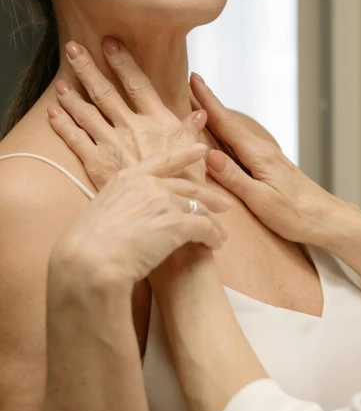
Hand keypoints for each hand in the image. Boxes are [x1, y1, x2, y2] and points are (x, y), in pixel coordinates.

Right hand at [49, 144, 229, 288]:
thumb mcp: (101, 211)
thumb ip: (122, 204)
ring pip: (200, 208)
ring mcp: (164, 202)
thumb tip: (129, 214)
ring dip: (213, 223)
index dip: (185, 154)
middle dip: (209, 196)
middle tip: (224, 205)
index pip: (163, 161)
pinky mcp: (177, 223)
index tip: (202, 149)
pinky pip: (205, 227)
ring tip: (221, 235)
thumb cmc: (86, 245)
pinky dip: (213, 237)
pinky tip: (215, 246)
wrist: (89, 261)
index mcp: (128, 178)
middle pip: (188, 187)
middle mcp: (149, 185)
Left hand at [50, 38, 207, 188]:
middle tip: (73, 48)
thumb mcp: (196, 155)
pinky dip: (62, 124)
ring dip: (71, 94)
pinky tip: (54, 113)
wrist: (168, 214)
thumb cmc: (186, 186)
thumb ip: (192, 131)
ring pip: (86, 112)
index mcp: (159, 122)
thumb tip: (200, 113)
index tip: (110, 43)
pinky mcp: (98, 164)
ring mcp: (113, 144)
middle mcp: (133, 127)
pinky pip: (75, 139)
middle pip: (105, 91)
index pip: (138, 84)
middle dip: (87, 68)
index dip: (123, 62)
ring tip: (61, 81)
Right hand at [188, 74, 358, 246]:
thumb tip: (207, 154)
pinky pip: (242, 145)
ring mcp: (268, 158)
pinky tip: (222, 137)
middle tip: (189, 83)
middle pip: (229, 123)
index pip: (226, 123)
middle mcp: (263, 151)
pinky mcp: (271, 167)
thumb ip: (233, 178)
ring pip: (235, 133)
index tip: (192, 78)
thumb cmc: (295, 214)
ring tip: (198, 105)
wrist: (326, 219)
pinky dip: (227, 135)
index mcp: (258, 155)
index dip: (207, 101)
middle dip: (208, 103)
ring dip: (217, 118)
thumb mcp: (260, 200)